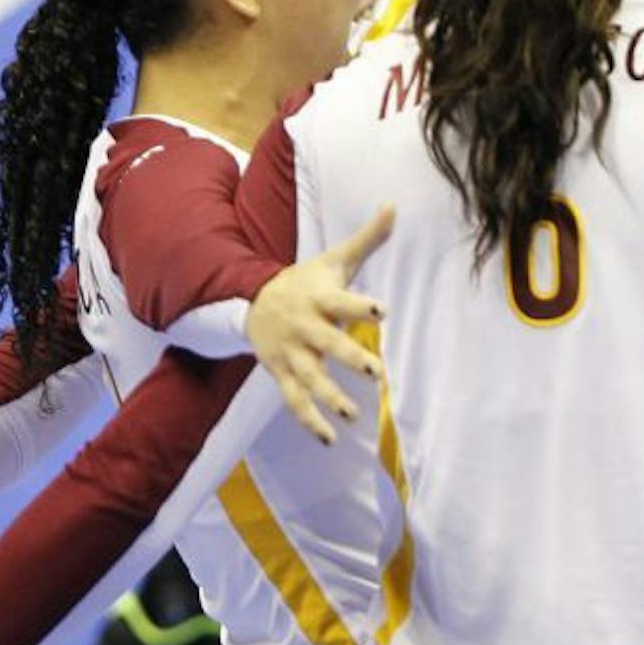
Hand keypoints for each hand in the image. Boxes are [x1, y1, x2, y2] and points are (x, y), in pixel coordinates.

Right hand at [246, 206, 394, 442]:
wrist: (249, 302)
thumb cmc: (304, 281)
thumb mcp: (333, 260)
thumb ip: (367, 239)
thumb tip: (393, 205)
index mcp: (318, 297)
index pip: (341, 301)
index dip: (360, 306)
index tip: (381, 310)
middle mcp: (304, 327)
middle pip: (327, 345)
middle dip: (349, 358)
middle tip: (376, 373)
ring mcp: (290, 354)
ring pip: (308, 379)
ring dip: (329, 398)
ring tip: (353, 415)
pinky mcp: (281, 374)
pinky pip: (294, 401)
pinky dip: (310, 422)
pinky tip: (330, 439)